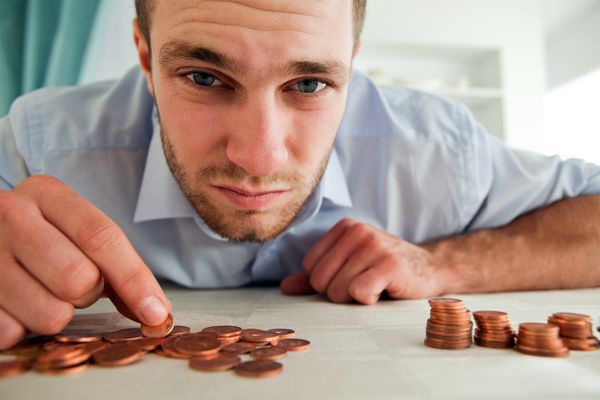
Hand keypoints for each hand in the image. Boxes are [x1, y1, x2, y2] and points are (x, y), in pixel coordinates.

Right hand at [0, 175, 170, 348]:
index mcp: (47, 193)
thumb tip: (155, 312)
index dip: (135, 279)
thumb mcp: (73, 232)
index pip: (102, 238)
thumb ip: (115, 266)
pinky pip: (13, 332)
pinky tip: (14, 305)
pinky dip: (21, 329)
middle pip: (79, 279)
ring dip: (57, 314)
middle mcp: (10, 214)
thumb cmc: (39, 238)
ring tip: (40, 292)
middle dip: (88, 294)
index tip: (157, 312)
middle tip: (71, 284)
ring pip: (51, 314)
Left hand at [280, 218, 450, 303]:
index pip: (311, 267)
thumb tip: (284, 288)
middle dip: (338, 293)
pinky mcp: (390, 264)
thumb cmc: (383, 269)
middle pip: (321, 280)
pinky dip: (369, 301)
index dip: (328, 281)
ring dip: (355, 298)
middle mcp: (358, 232)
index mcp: (344, 228)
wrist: (429, 270)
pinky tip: (383, 292)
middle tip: (362, 284)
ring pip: (338, 290)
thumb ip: (315, 276)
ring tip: (375, 287)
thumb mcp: (348, 266)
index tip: (351, 276)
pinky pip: (359, 293)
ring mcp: (374, 246)